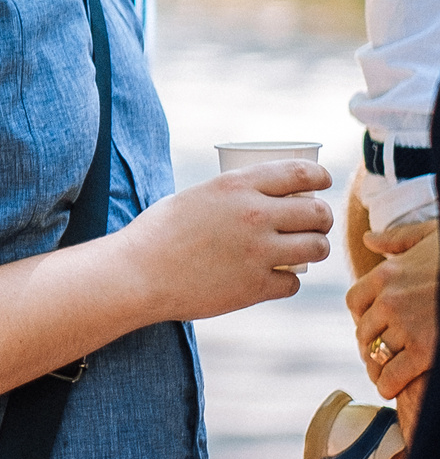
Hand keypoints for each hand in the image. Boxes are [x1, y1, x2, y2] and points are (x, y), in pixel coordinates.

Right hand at [123, 161, 332, 320]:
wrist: (135, 275)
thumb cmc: (157, 234)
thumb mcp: (195, 197)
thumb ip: (233, 195)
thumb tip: (267, 197)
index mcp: (237, 186)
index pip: (301, 172)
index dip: (320, 176)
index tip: (323, 182)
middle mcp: (254, 215)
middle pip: (318, 212)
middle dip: (322, 218)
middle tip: (314, 224)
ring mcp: (258, 253)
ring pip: (317, 247)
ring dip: (315, 248)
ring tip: (303, 251)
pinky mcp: (255, 287)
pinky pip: (293, 283)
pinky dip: (286, 282)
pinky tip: (273, 279)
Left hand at [350, 220, 436, 412]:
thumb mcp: (430, 236)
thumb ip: (397, 239)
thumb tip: (369, 238)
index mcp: (386, 274)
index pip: (354, 302)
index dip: (361, 315)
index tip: (371, 324)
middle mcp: (389, 300)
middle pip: (363, 329)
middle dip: (369, 342)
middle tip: (376, 353)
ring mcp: (406, 326)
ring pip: (376, 353)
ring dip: (376, 366)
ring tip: (381, 373)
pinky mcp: (424, 350)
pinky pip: (393, 373)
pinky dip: (387, 384)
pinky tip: (389, 388)